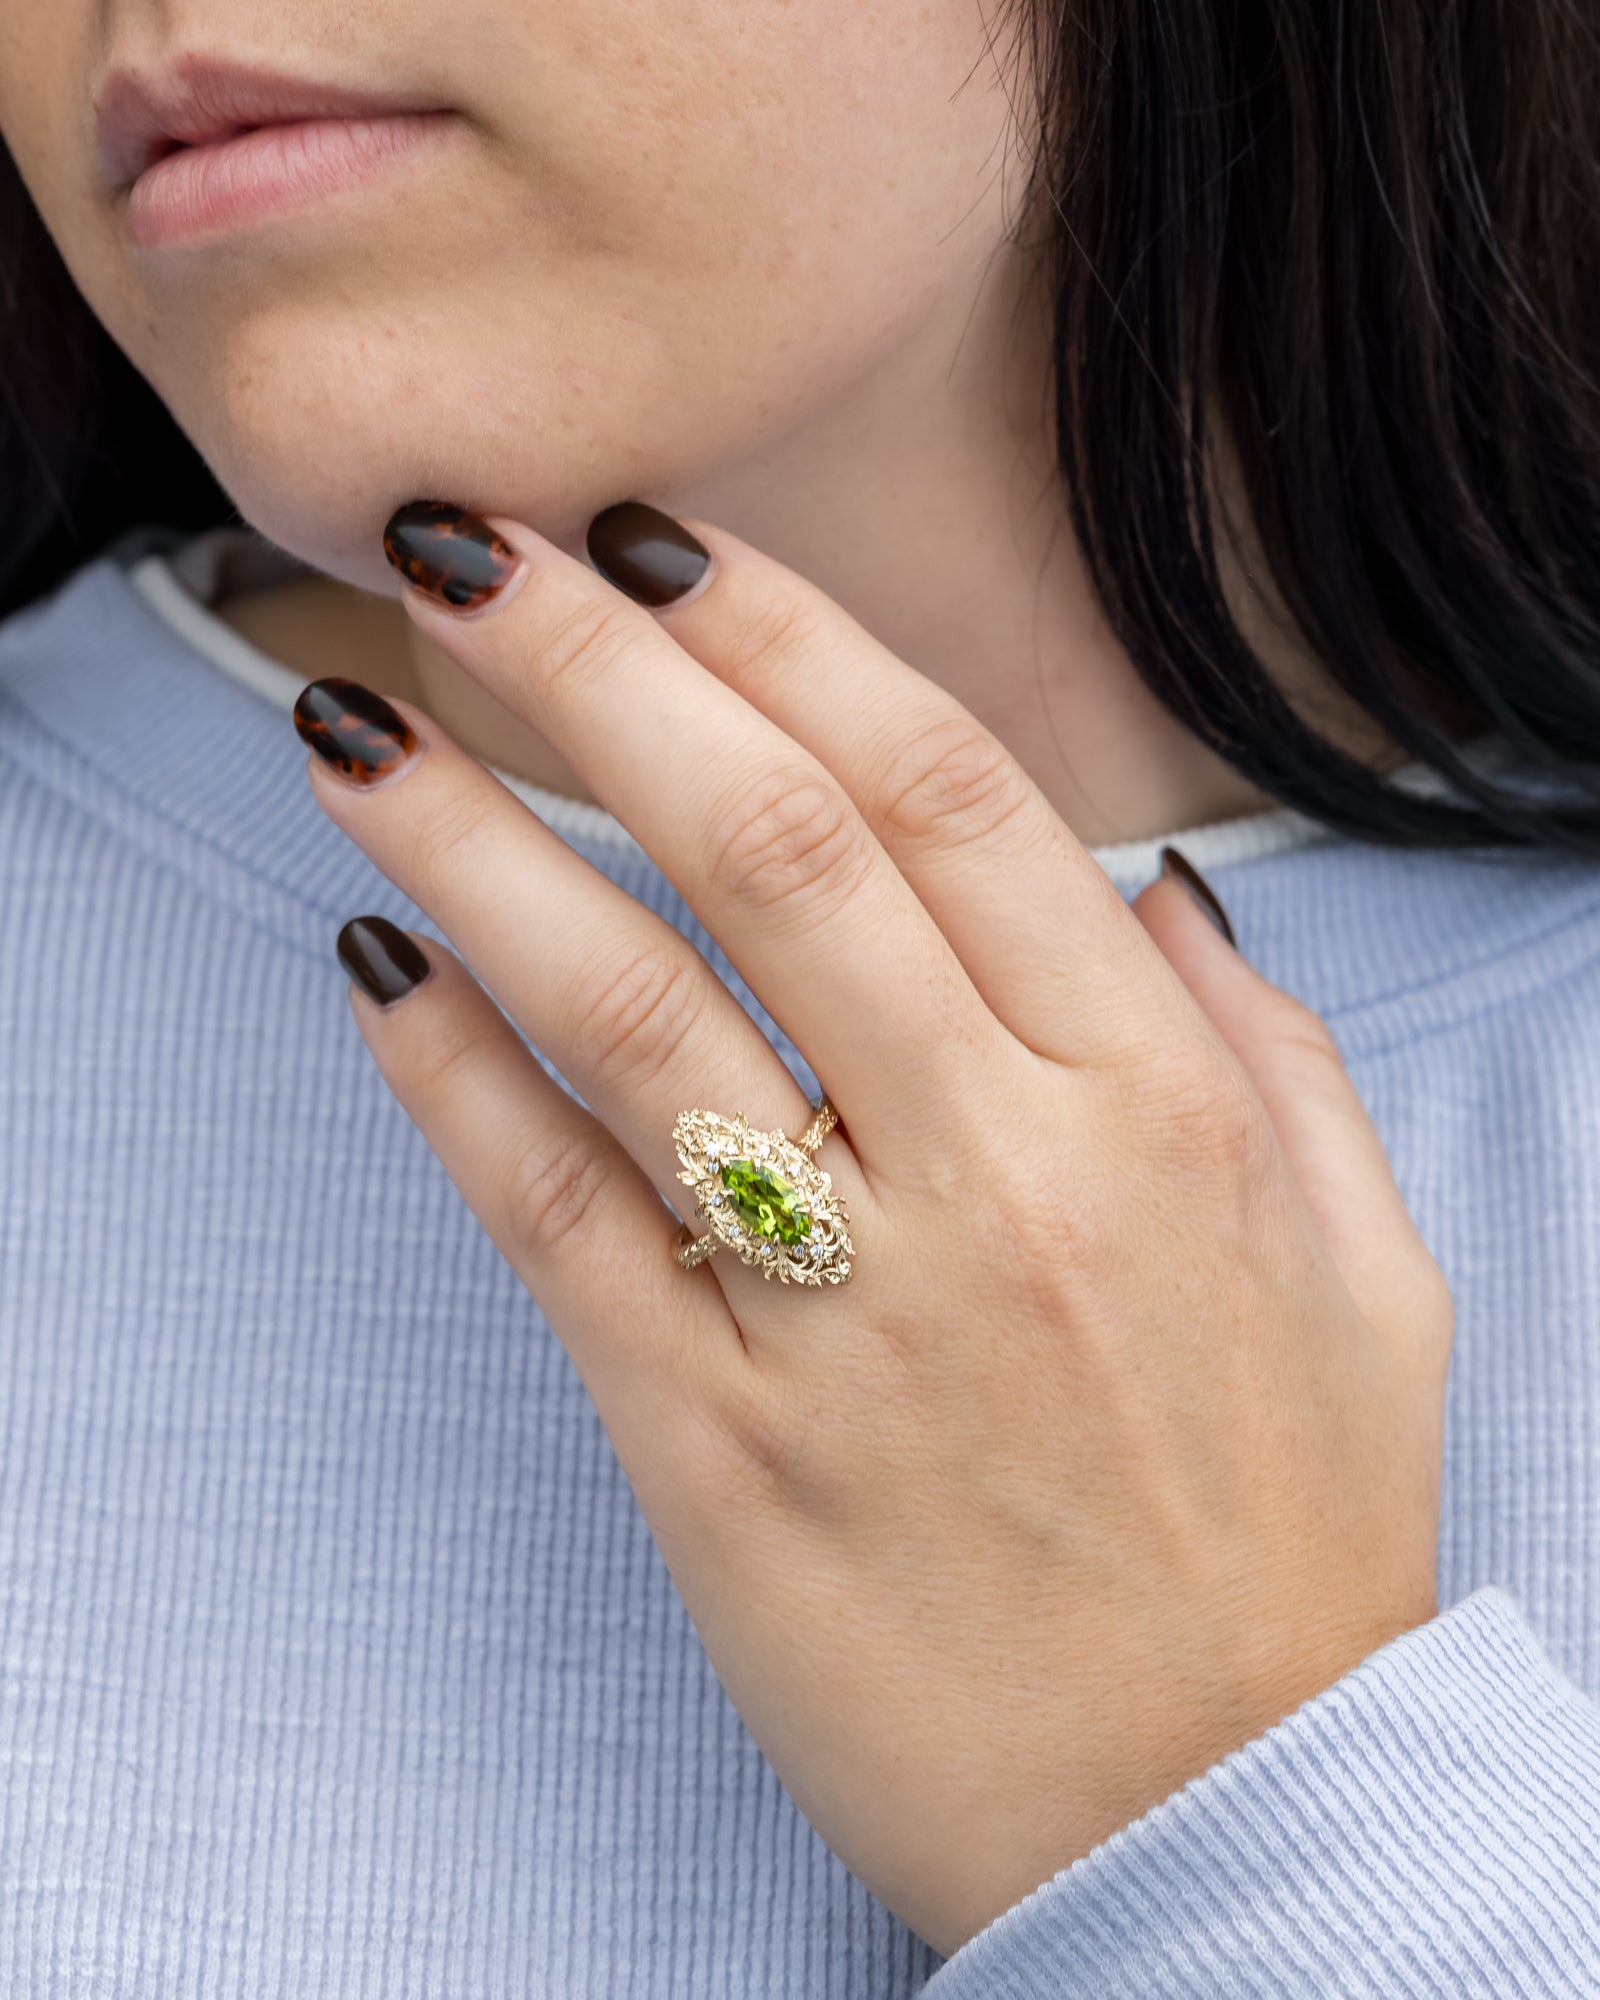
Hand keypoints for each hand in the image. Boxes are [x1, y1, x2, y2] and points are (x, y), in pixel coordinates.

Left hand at [296, 499, 1452, 1957]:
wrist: (1219, 1814)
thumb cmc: (1291, 1535)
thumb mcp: (1366, 1266)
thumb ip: (1268, 1053)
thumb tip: (1145, 893)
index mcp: (1151, 1106)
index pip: (945, 792)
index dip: (788, 640)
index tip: (664, 545)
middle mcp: (999, 1177)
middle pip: (769, 851)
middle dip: (600, 669)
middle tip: (470, 546)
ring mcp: (849, 1312)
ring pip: (630, 1011)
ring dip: (475, 843)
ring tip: (351, 729)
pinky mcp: (721, 1444)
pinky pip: (557, 1223)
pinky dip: (452, 1085)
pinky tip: (377, 971)